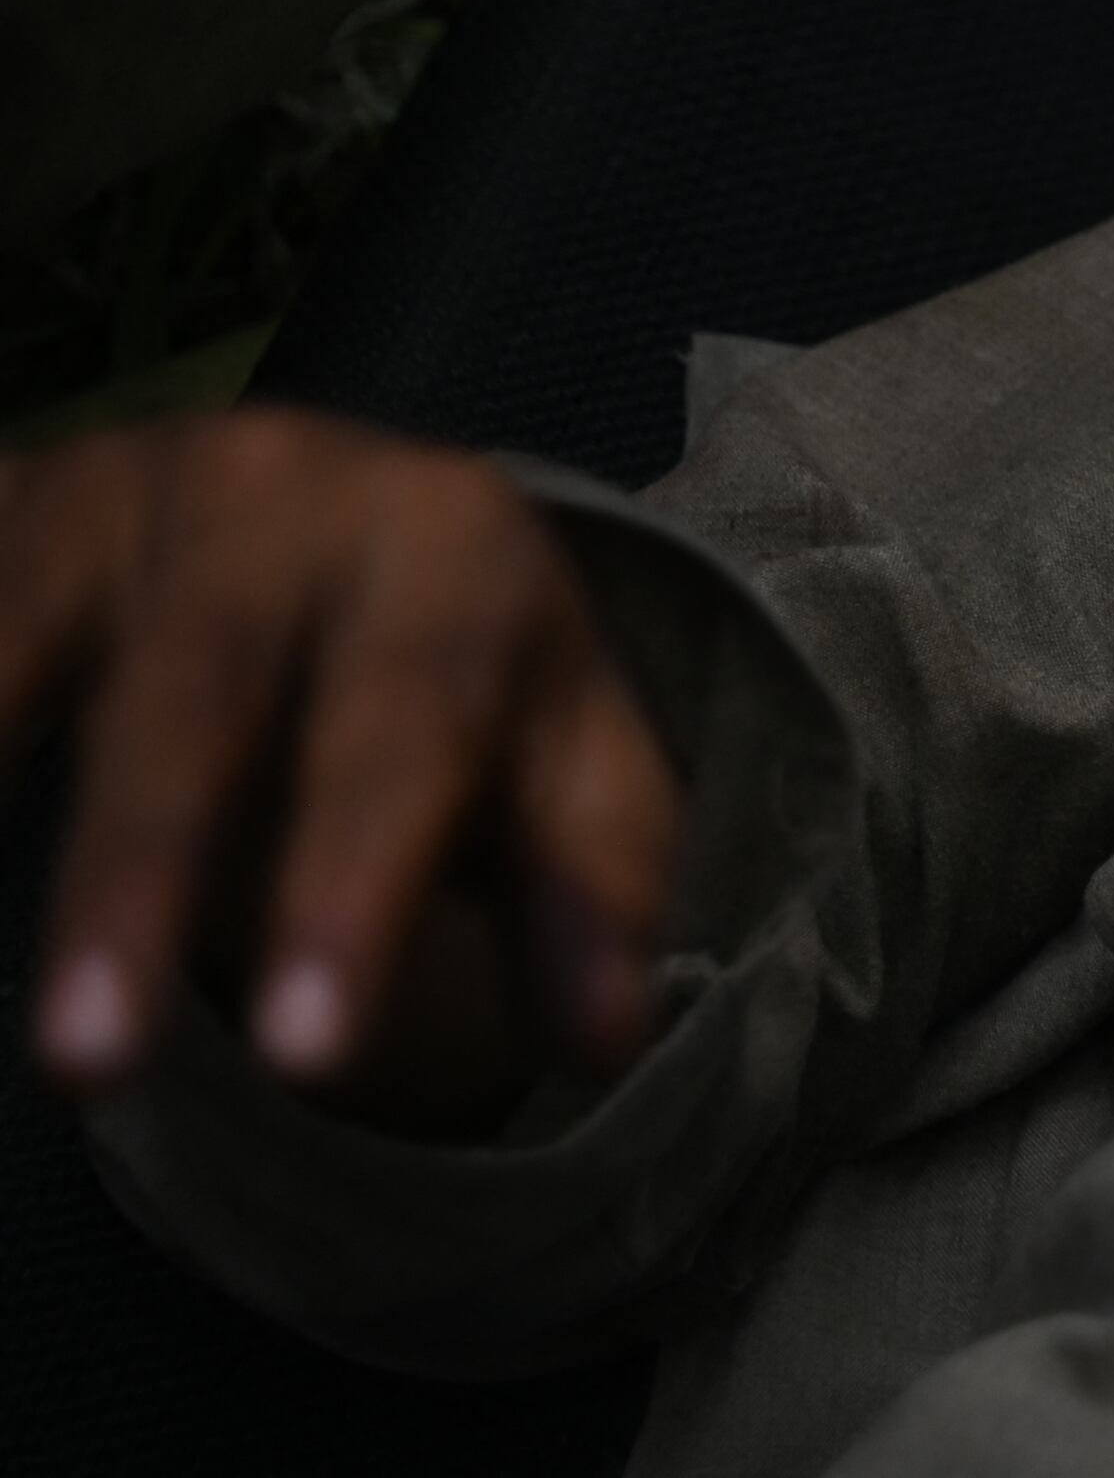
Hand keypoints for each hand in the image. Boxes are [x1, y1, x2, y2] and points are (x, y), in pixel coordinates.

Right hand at [2, 412, 674, 1115]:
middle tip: (89, 1068)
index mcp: (450, 547)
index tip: (305, 1054)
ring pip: (21, 643)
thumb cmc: (459, 666)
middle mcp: (279, 490)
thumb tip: (608, 1036)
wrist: (339, 500)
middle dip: (136, 877)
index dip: (352, 889)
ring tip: (27, 1020)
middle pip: (198, 697)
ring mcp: (113, 491)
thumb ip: (582, 883)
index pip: (408, 728)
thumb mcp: (559, 750)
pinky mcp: (5, 514)